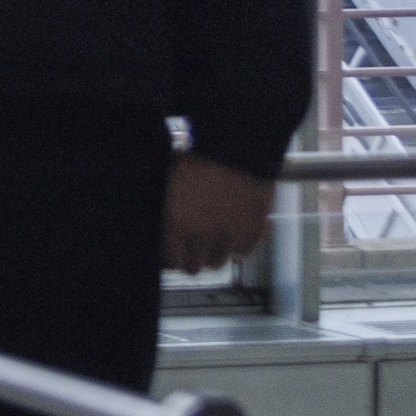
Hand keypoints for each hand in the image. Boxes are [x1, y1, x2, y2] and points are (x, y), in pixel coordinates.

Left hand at [163, 155, 272, 272]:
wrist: (238, 148)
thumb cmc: (199, 160)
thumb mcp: (169, 185)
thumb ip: (165, 212)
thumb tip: (162, 232)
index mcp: (174, 223)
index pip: (170, 261)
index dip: (172, 256)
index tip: (175, 251)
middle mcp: (201, 235)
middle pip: (194, 267)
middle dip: (192, 258)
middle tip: (194, 246)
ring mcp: (228, 236)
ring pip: (218, 262)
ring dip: (215, 251)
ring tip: (214, 234)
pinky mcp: (253, 232)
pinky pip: (243, 252)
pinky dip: (239, 243)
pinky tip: (235, 227)